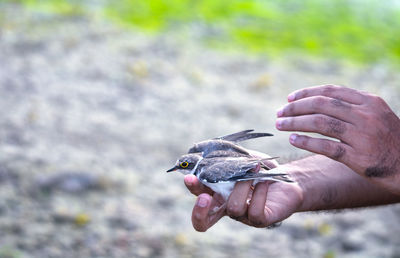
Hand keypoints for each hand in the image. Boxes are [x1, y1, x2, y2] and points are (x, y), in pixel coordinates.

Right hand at [184, 166, 302, 231]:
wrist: (288, 178)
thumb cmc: (260, 168)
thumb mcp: (240, 158)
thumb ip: (222, 157)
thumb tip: (201, 152)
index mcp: (217, 194)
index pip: (198, 198)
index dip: (192, 191)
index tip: (190, 176)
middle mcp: (226, 207)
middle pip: (203, 221)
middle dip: (199, 210)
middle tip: (204, 197)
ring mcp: (243, 216)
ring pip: (233, 208)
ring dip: (242, 186)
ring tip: (253, 170)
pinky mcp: (260, 219)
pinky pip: (254, 210)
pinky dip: (258, 193)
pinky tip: (263, 181)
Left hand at [276, 84, 399, 193]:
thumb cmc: (387, 139)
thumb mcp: (376, 114)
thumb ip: (351, 105)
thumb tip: (316, 100)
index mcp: (369, 102)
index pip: (330, 91)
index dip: (306, 93)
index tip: (289, 98)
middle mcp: (366, 115)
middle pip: (321, 105)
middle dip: (295, 108)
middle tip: (279, 113)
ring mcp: (362, 136)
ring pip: (320, 123)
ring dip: (295, 123)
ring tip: (280, 124)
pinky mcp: (358, 157)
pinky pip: (326, 147)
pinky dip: (306, 142)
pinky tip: (292, 140)